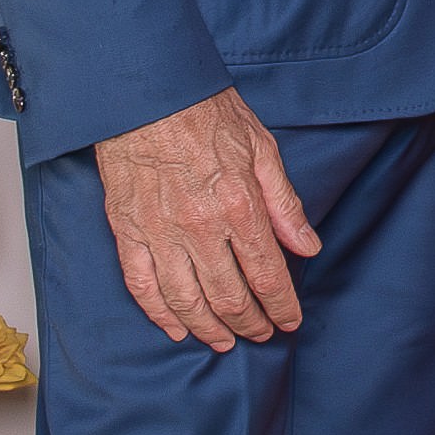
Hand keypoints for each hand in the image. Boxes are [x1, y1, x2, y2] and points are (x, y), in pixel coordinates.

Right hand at [95, 87, 320, 349]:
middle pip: (229, 297)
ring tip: (225, 342)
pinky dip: (161, 315)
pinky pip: (142, 286)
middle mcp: (200, 227)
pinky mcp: (127, 230)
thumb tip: (308, 247)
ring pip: (187, 301)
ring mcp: (159, 232)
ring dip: (210, 329)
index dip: (282, 307)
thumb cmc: (205, 113)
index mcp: (238, 205)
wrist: (145, 91)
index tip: (290, 321)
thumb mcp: (262, 149)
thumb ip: (285, 204)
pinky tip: (177, 329)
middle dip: (251, 324)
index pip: (268, 275)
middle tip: (262, 334)